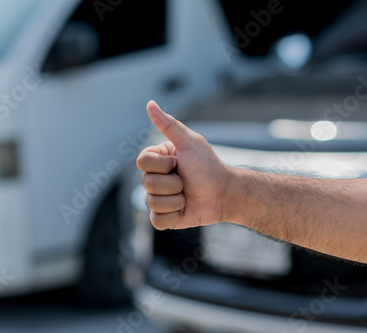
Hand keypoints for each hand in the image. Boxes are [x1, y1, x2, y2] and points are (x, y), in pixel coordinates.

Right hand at [136, 101, 232, 229]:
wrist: (225, 194)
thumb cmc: (208, 166)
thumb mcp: (189, 142)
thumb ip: (168, 124)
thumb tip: (150, 104)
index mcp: (157, 160)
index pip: (142, 162)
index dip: (161, 164)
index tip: (178, 162)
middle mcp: (155, 178)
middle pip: (146, 183)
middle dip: (172, 183)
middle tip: (186, 181)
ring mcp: (159, 198)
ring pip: (151, 202)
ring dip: (176, 200)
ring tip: (187, 196)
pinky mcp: (165, 217)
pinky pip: (156, 221)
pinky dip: (172, 216)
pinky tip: (184, 209)